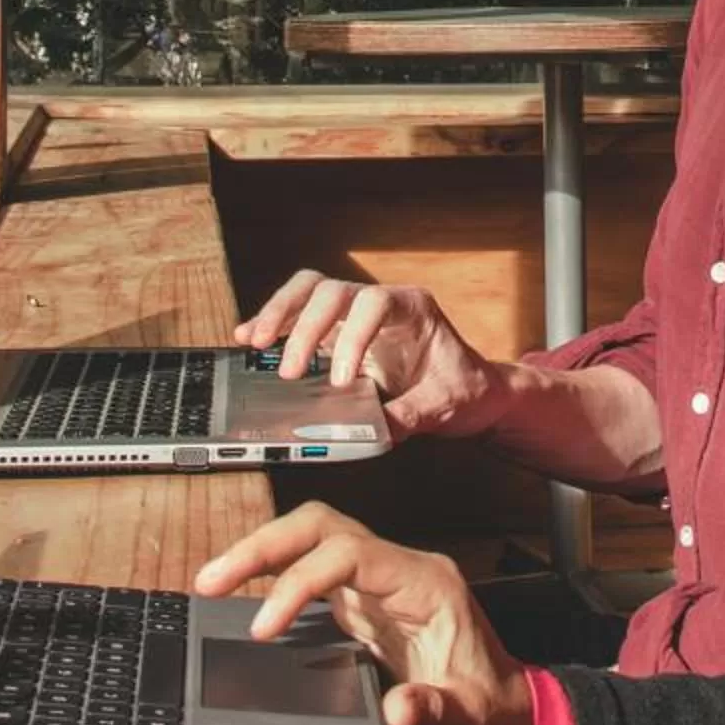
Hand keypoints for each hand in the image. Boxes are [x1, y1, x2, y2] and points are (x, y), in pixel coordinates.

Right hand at [193, 502, 534, 724]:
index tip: (264, 626)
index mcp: (426, 583)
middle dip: (264, 546)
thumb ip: (434, 713)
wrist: (502, 715)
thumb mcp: (469, 721)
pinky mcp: (360, 601)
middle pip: (321, 527)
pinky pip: (309, 568)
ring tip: (212, 582)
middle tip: (213, 580)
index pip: (349, 553)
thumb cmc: (487, 712)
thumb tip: (398, 713)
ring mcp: (377, 581)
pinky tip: (240, 594)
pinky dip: (272, 575)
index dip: (299, 582)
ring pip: (311, 539)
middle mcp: (398, 569)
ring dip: (261, 553)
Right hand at [236, 270, 502, 438]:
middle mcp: (380, 302)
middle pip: (331, 291)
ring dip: (279, 314)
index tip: (340, 379)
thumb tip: (375, 433)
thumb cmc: (465, 389)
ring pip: (309, 291)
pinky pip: (300, 313)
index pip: (374, 302)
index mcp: (413, 308)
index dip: (352, 335)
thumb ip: (411, 415)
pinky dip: (274, 324)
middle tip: (287, 370)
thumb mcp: (446, 405)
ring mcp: (356, 313)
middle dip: (304, 327)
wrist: (475, 390)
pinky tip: (248, 340)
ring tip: (255, 342)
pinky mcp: (338, 331)